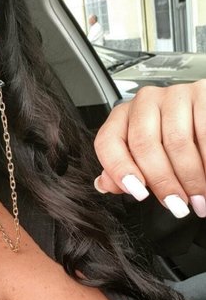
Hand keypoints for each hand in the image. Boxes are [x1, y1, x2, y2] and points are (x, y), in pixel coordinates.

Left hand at [93, 80, 205, 218]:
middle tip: (175, 204)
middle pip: (144, 144)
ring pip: (177, 142)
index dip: (120, 169)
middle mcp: (144, 102)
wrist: (203, 115)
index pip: (108, 141)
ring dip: (190, 178)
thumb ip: (121, 172)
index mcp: (121, 117)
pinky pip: (205, 134)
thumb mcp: (140, 155)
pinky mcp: (203, 94)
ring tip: (197, 200)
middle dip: (162, 181)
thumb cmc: (168, 139)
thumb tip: (104, 184)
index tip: (137, 192)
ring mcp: (174, 95)